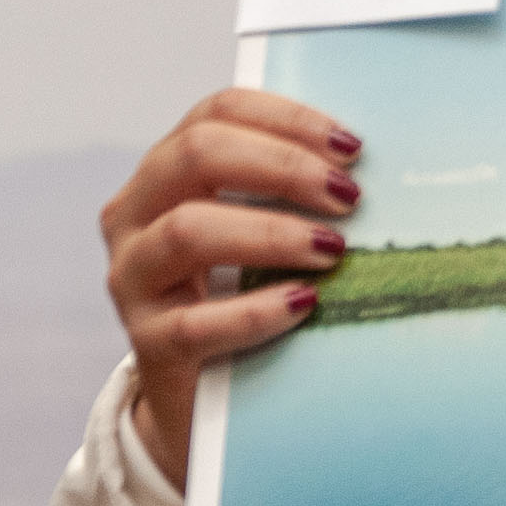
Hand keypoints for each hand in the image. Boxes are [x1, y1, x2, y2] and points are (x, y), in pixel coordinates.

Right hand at [102, 89, 362, 487]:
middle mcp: (136, 213)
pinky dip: (257, 311)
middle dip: (283, 166)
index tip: (352, 146)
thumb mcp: (264, 231)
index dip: (286, 119)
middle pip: (197, 155)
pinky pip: (196, 322)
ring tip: (335, 249)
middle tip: (348, 195)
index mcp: (167, 171)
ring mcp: (133, 277)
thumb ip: (295, 194)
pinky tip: (305, 305)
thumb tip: (372, 169)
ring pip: (187, 231)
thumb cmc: (248, 290)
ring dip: (272, 233)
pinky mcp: (147, 342)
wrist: (202, 392)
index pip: (217, 113)